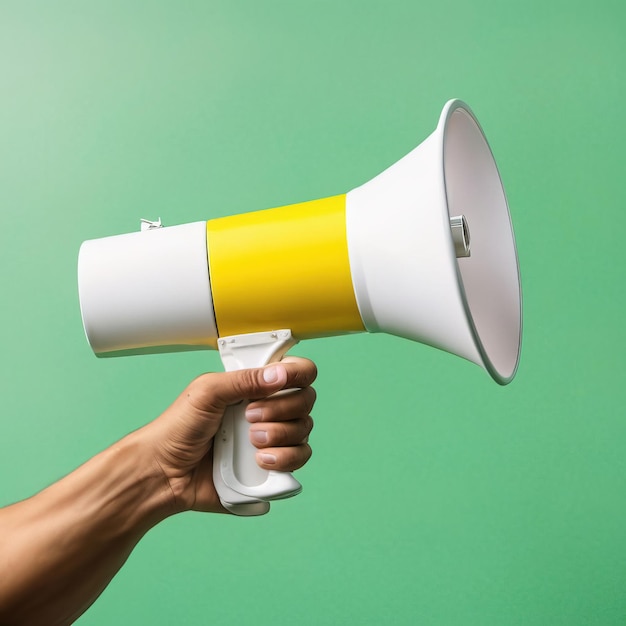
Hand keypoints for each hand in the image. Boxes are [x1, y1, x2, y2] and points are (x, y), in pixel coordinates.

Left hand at [140, 357, 316, 513]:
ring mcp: (272, 439)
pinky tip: (260, 461)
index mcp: (255, 386)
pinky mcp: (271, 467)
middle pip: (306, 401)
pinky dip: (284, 459)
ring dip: (281, 435)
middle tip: (250, 416)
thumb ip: (243, 379)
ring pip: (304, 431)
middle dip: (282, 409)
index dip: (298, 373)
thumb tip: (279, 374)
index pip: (296, 371)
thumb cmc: (178, 428)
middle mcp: (269, 410)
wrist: (164, 472)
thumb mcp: (207, 391)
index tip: (282, 381)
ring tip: (252, 442)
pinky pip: (298, 460)